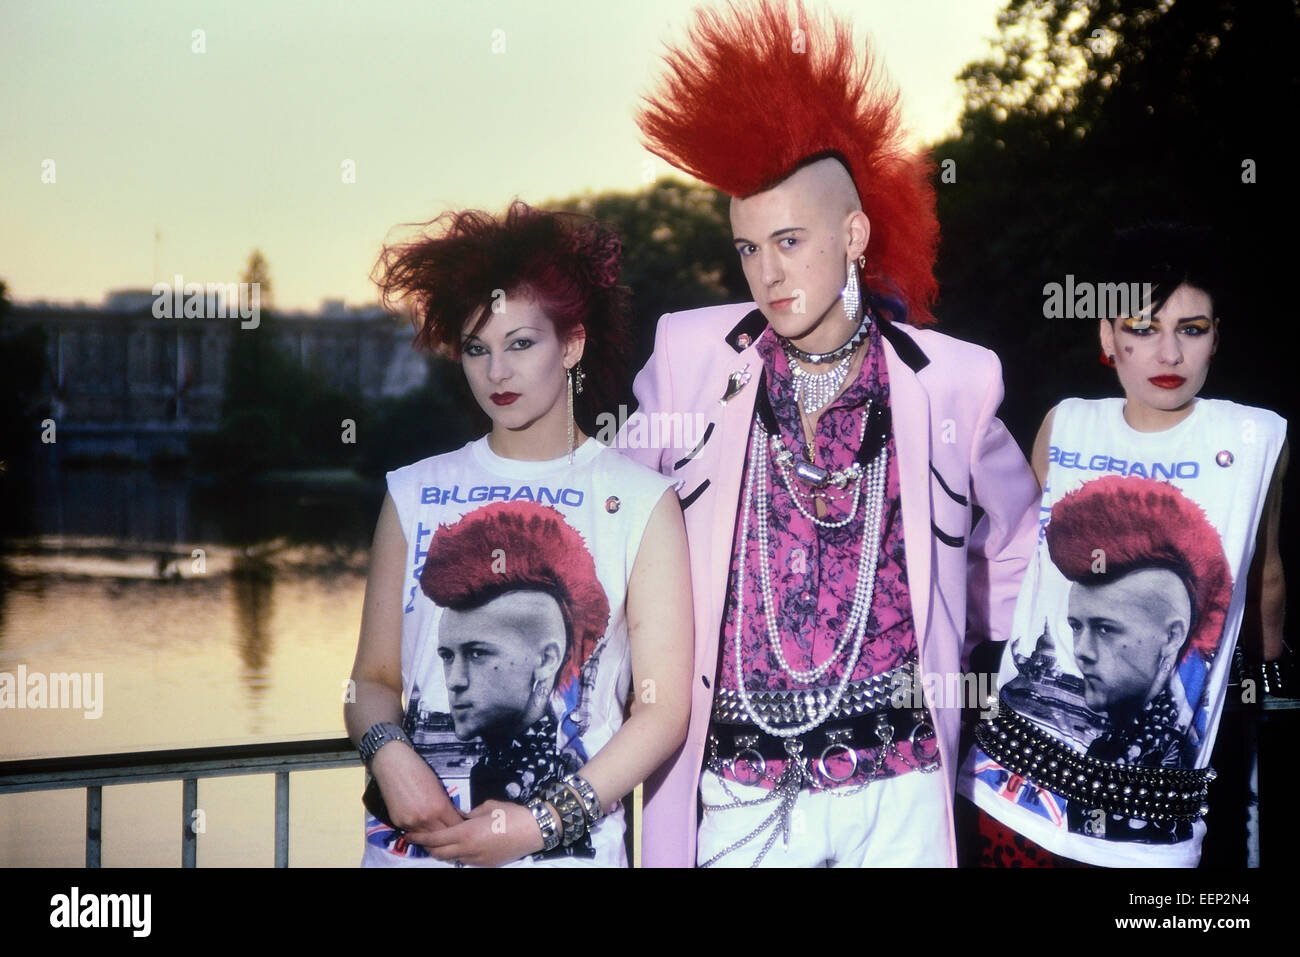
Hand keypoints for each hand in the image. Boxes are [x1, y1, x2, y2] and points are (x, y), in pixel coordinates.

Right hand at [369, 743, 464, 843]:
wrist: (393, 765)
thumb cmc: (419, 770)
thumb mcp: (438, 787)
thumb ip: (446, 805)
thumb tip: (454, 817)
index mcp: (440, 807)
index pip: (456, 827)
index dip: (460, 827)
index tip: (462, 827)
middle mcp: (426, 819)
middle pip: (442, 837)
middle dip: (448, 835)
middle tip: (451, 833)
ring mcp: (411, 823)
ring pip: (427, 839)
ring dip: (433, 837)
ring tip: (437, 833)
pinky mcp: (398, 823)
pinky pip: (413, 833)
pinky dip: (419, 832)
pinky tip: (422, 828)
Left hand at [424, 799, 547, 867]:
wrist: (533, 830)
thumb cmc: (511, 814)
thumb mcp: (486, 807)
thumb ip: (468, 813)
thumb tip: (458, 815)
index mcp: (466, 833)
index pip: (435, 838)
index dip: (420, 838)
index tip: (409, 835)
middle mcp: (467, 850)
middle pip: (439, 853)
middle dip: (427, 847)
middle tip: (421, 839)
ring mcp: (476, 860)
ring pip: (451, 859)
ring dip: (442, 852)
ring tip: (439, 842)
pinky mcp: (485, 865)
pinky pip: (465, 861)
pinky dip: (458, 854)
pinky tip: (460, 846)